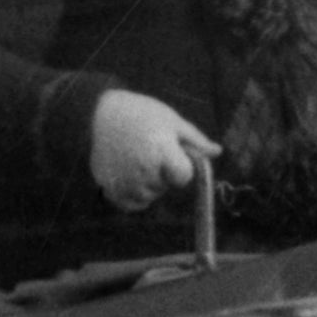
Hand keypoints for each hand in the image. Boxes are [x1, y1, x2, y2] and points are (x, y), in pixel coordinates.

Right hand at [89, 92, 219, 212]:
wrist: (98, 112)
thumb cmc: (141, 113)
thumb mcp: (172, 121)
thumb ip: (196, 141)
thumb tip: (218, 152)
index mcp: (162, 152)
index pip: (184, 177)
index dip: (181, 166)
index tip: (169, 151)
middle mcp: (143, 170)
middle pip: (165, 187)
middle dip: (162, 173)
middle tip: (146, 149)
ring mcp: (124, 181)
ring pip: (148, 197)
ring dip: (147, 185)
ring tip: (134, 158)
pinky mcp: (108, 187)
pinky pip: (130, 204)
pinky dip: (132, 195)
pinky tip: (128, 174)